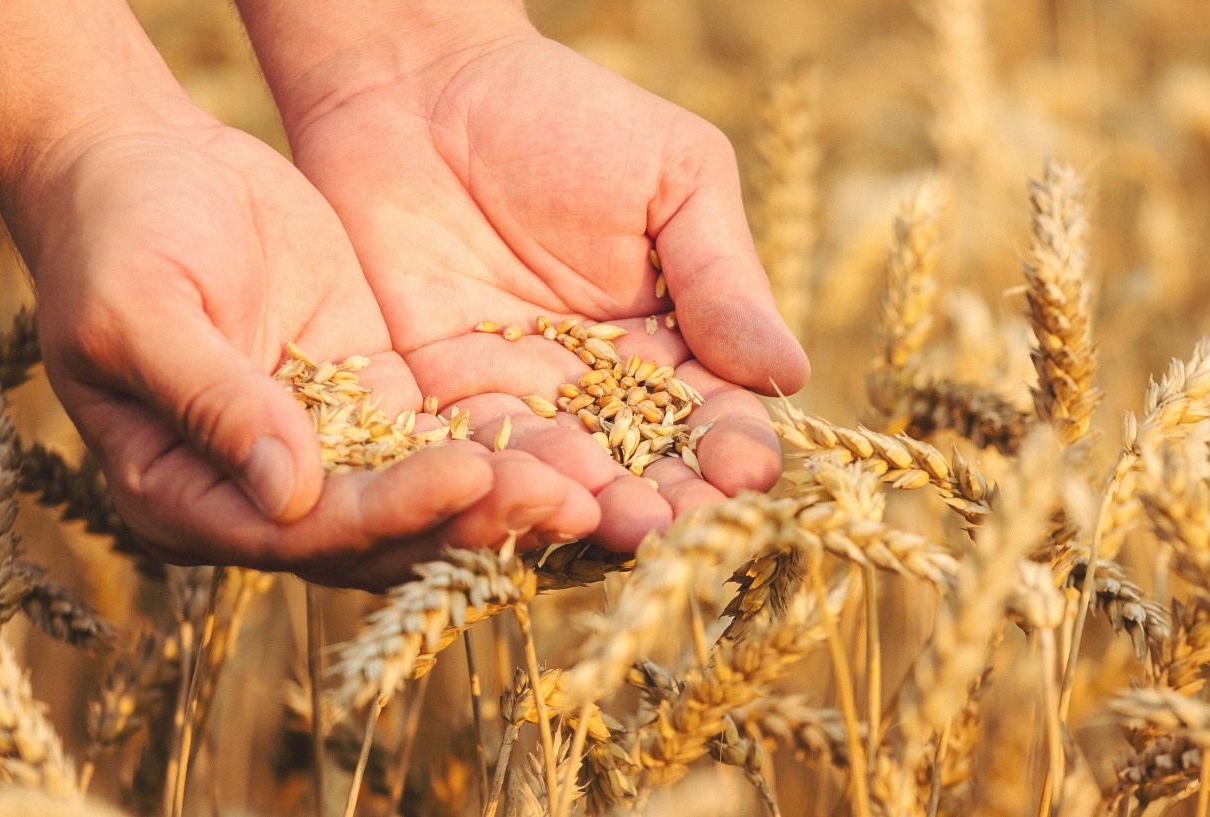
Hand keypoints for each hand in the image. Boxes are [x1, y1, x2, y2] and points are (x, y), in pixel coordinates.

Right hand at [18, 102, 598, 588]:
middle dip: (474, 522)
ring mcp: (325, 453)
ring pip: (426, 499)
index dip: (389, 511)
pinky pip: (447, 437)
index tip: (469, 476)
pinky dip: (509, 446)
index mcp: (182, 500)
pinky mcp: (375, 403)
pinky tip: (582, 445)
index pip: (301, 531)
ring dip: (507, 497)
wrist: (140, 160)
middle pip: (379, 534)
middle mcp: (260, 499)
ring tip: (594, 491)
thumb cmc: (114, 232)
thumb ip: (214, 401)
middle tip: (568, 506)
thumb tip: (287, 496)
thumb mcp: (143, 310)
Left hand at [262, 29, 809, 548]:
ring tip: (611, 527)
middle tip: (679, 531)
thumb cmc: (568, 112)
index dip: (732, 450)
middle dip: (665, 502)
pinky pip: (466, 453)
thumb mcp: (674, 177)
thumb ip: (723, 276)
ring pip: (559, 472)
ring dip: (586, 506)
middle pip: (642, 465)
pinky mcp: (431, 397)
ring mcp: (516, 398)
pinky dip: (491, 482)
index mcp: (671, 341)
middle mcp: (597, 388)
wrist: (420, 79)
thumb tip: (789, 375)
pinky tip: (517, 501)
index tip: (747, 476)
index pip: (714, 415)